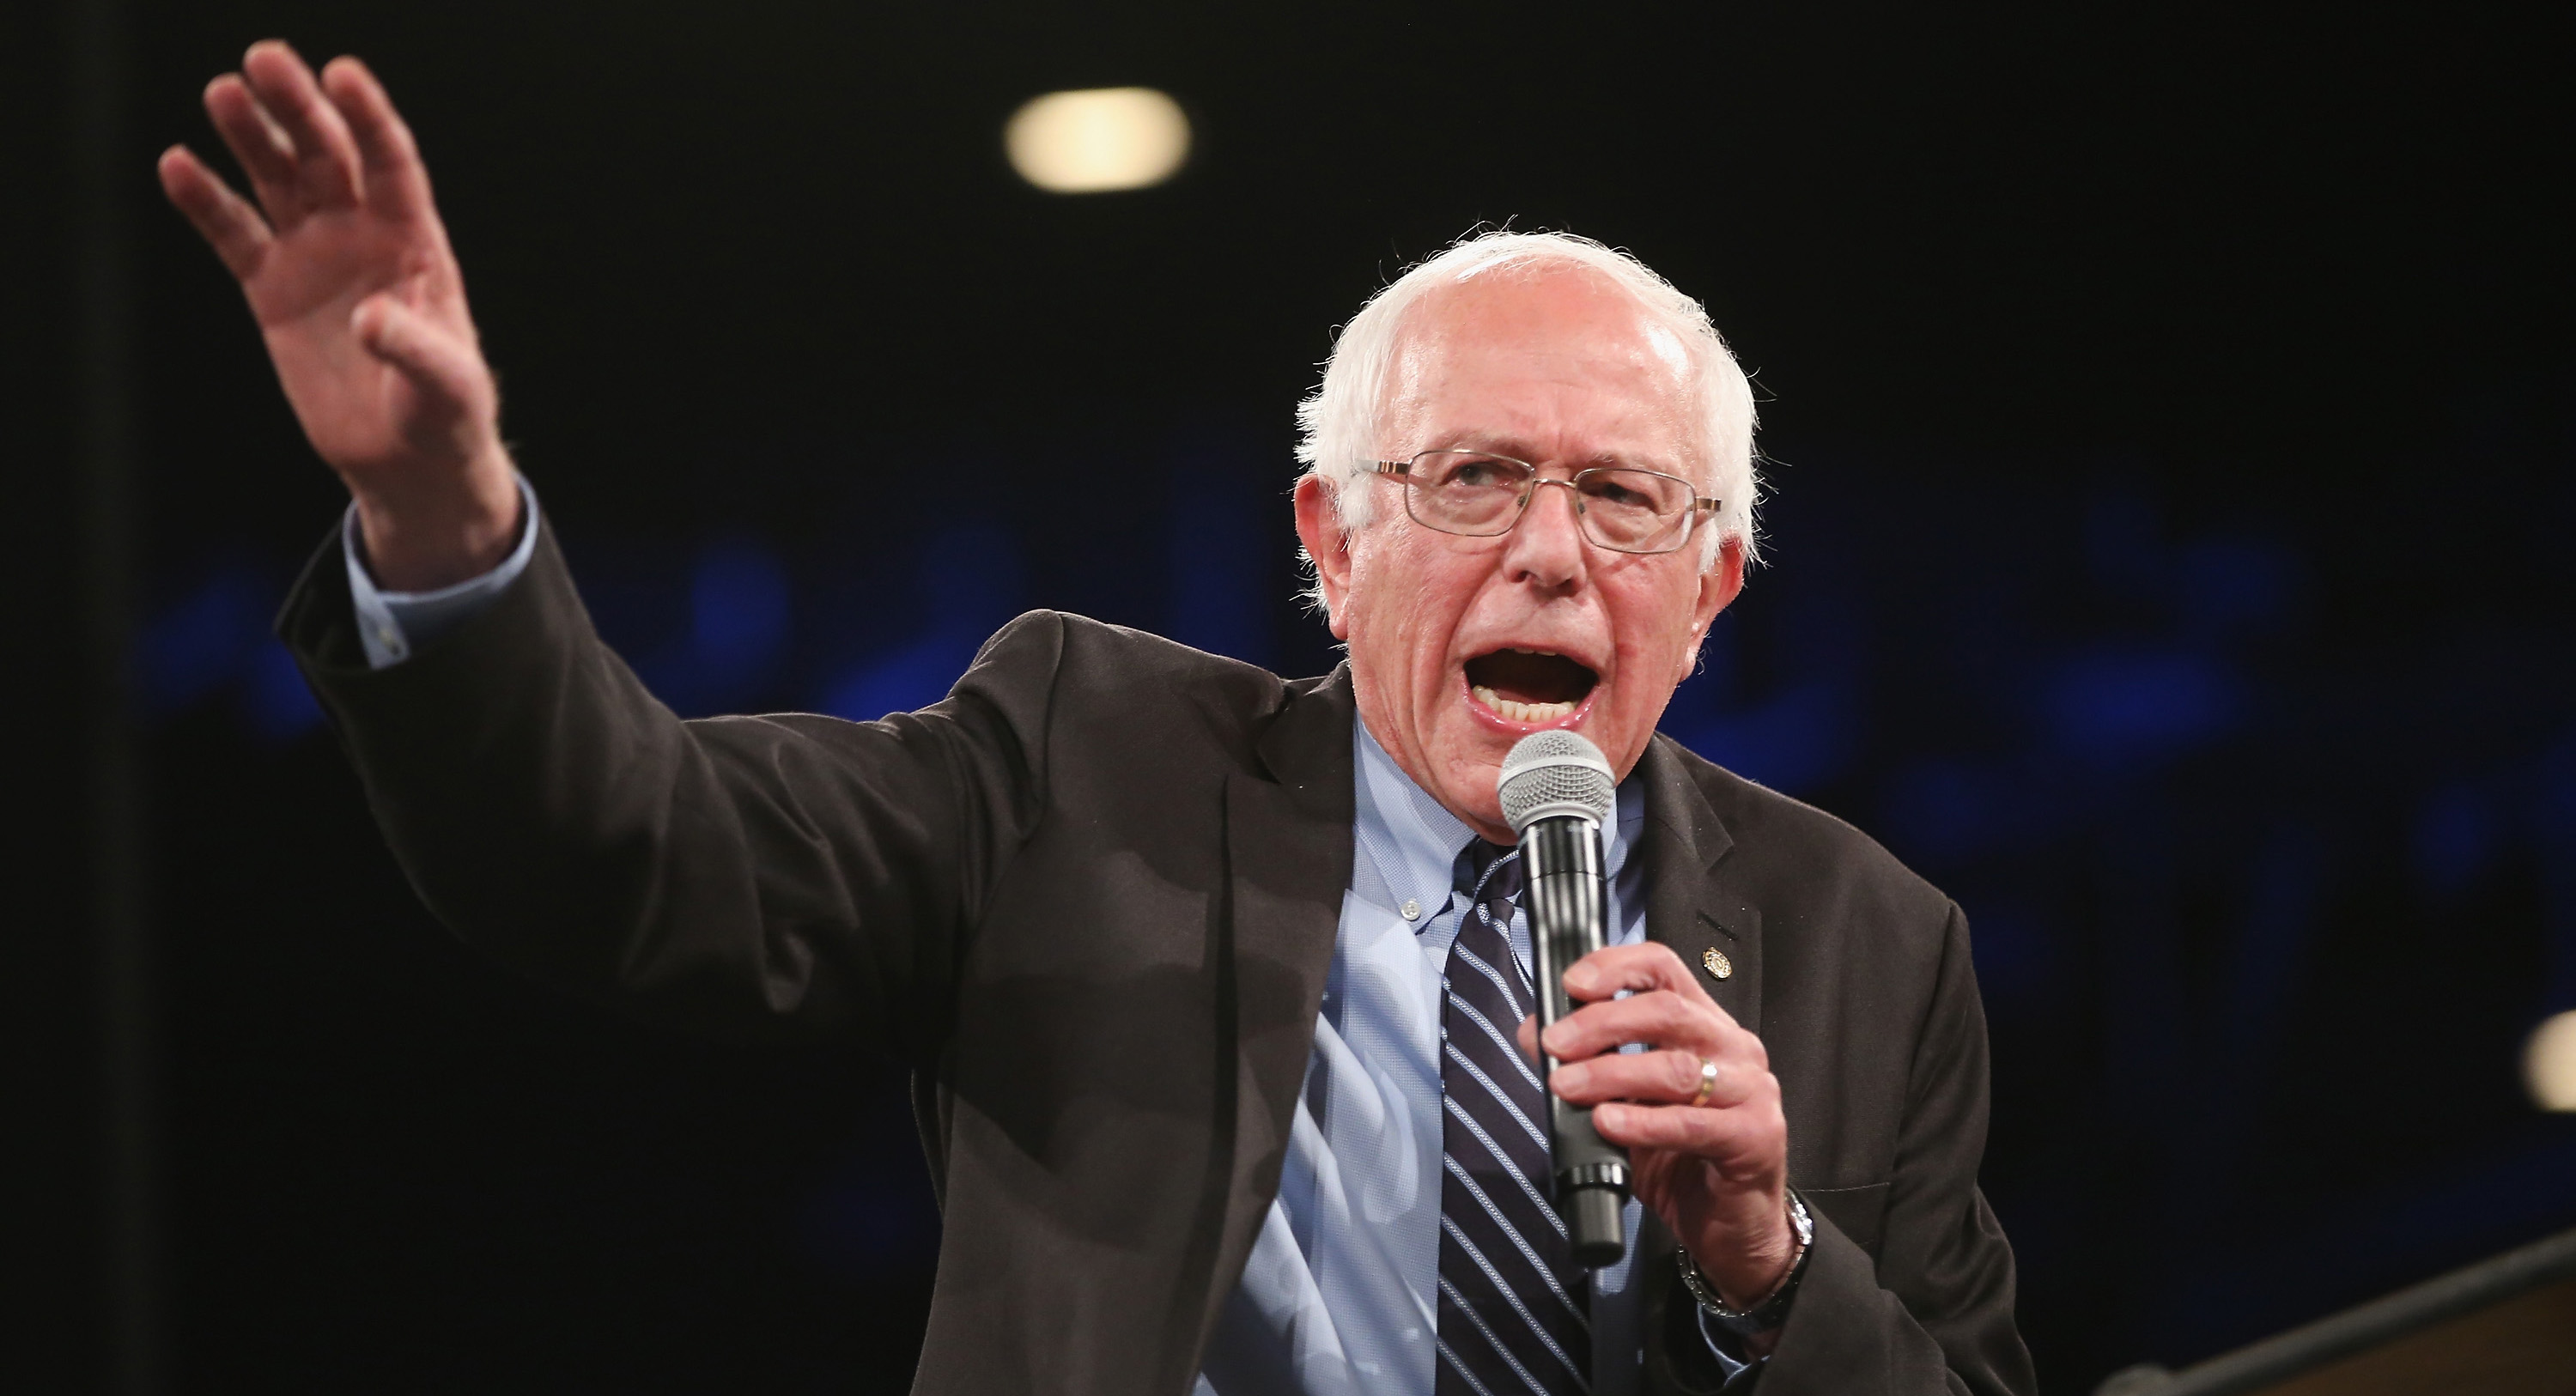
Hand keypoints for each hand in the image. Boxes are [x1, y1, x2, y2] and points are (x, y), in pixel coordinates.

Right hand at [159, 40, 519, 589]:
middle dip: (298, 108)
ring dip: (251, 137)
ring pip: (278, 181)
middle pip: (328, 156)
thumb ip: (413, 347)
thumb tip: (370, 318)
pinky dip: (206, 202)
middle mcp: (363, 236)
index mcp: (416, 243)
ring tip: (222, 93)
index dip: (369, 119)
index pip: (392, 166)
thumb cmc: (445, 414)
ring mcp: (315, 257)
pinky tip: (178, 165)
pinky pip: (234, 235)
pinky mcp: (273, 290)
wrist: (408, 459)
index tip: (343, 75)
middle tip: (263, 60)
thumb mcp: (445, 384)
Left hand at [1516, 943, 1794, 1306]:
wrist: (1731, 1226)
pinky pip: (1692, 1124)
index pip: (1664, 969)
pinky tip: (1608, 1122)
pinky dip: (1643, 1122)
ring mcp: (1751, 1091)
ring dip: (1611, 1073)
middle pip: (1667, 1011)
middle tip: (1556, 1045)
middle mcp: (1733, 1048)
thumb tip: (1533, 1033)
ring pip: (1676, 1067)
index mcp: (1703, 1025)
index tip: (1572, 984)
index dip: (1616, 966)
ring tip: (1568, 1086)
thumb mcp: (1624, 1103)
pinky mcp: (1756, 1137)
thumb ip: (1587, 1064)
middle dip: (1601, 1024)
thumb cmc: (1680, 1158)